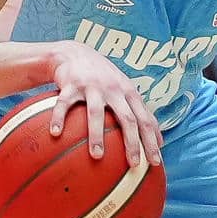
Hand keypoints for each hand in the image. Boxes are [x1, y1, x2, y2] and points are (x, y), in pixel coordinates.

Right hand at [45, 44, 161, 166]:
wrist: (75, 53)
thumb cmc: (104, 78)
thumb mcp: (125, 90)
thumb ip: (140, 113)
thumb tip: (160, 141)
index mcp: (129, 93)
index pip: (145, 119)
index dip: (151, 140)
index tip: (155, 162)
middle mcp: (114, 89)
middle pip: (127, 118)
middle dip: (132, 142)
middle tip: (133, 164)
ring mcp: (92, 86)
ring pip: (96, 113)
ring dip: (97, 135)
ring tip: (97, 156)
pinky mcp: (71, 84)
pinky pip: (64, 104)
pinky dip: (59, 118)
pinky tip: (56, 133)